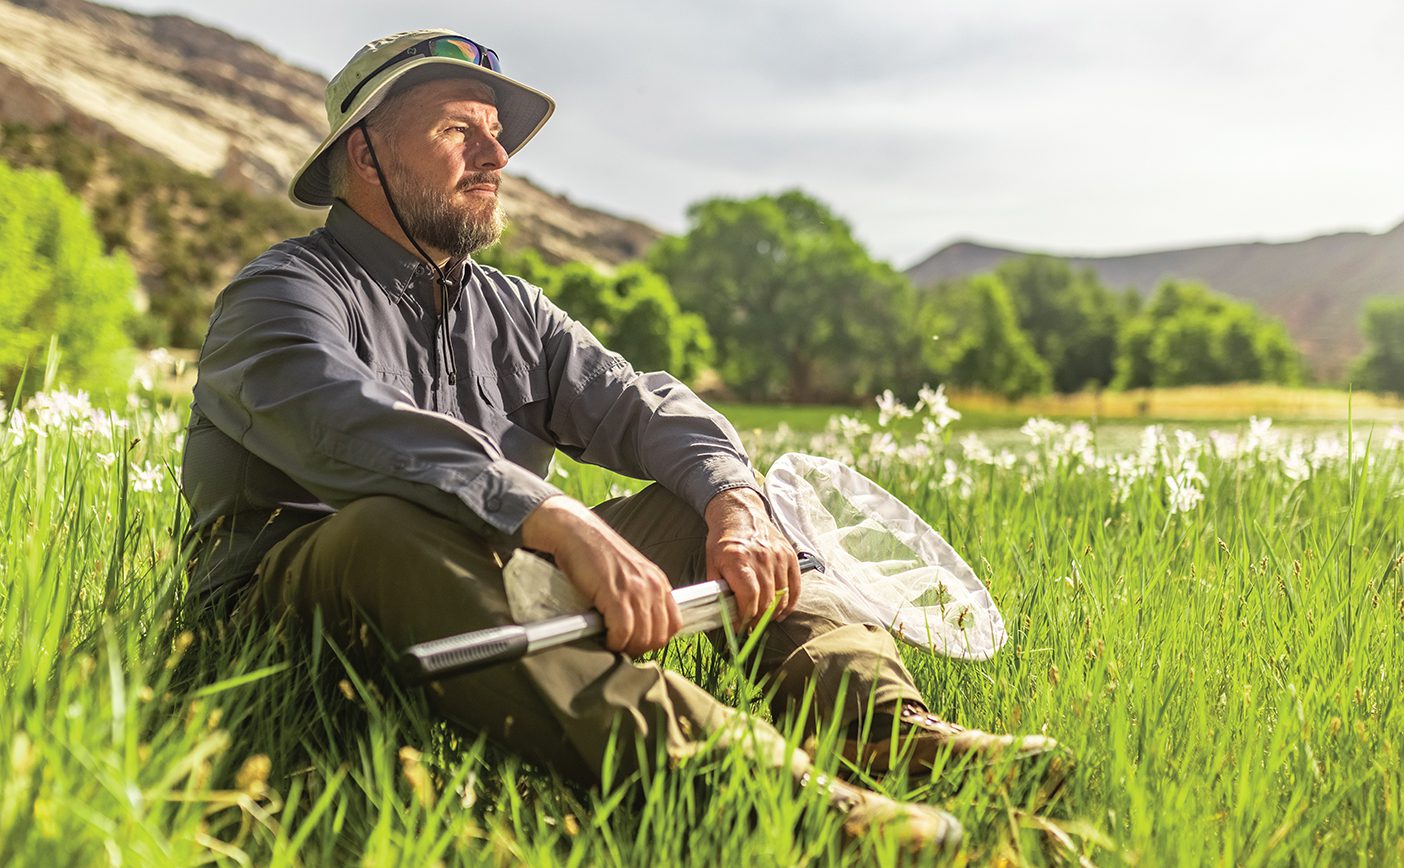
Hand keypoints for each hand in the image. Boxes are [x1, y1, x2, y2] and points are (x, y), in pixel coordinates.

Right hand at [520, 495, 681, 657]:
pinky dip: (614, 642)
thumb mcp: (629, 575)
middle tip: (623, 648)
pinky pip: (623, 632)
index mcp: (658, 582)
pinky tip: (605, 639)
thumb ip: (640, 596)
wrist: (577, 533)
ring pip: (643, 637)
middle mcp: (652, 585)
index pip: (674, 624)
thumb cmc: (597, 555)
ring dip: (627, 648)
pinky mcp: (616, 594)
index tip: (639, 643)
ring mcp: (636, 590)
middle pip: (660, 636)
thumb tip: (640, 627)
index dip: (657, 640)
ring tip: (612, 644)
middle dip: (641, 648)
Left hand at [703, 487, 800, 627]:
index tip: (739, 627)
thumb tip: (721, 613)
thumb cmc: (724, 540)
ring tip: (763, 621)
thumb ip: (717, 588)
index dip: (745, 618)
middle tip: (750, 628)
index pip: (749, 598)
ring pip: (782, 597)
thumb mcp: (711, 562)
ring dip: (773, 614)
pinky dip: (790, 604)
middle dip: (758, 620)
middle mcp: (761, 557)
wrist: (741, 513)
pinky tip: (781, 613)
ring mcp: (778, 556)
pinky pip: (795, 587)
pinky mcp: (790, 556)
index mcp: (739, 559)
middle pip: (767, 601)